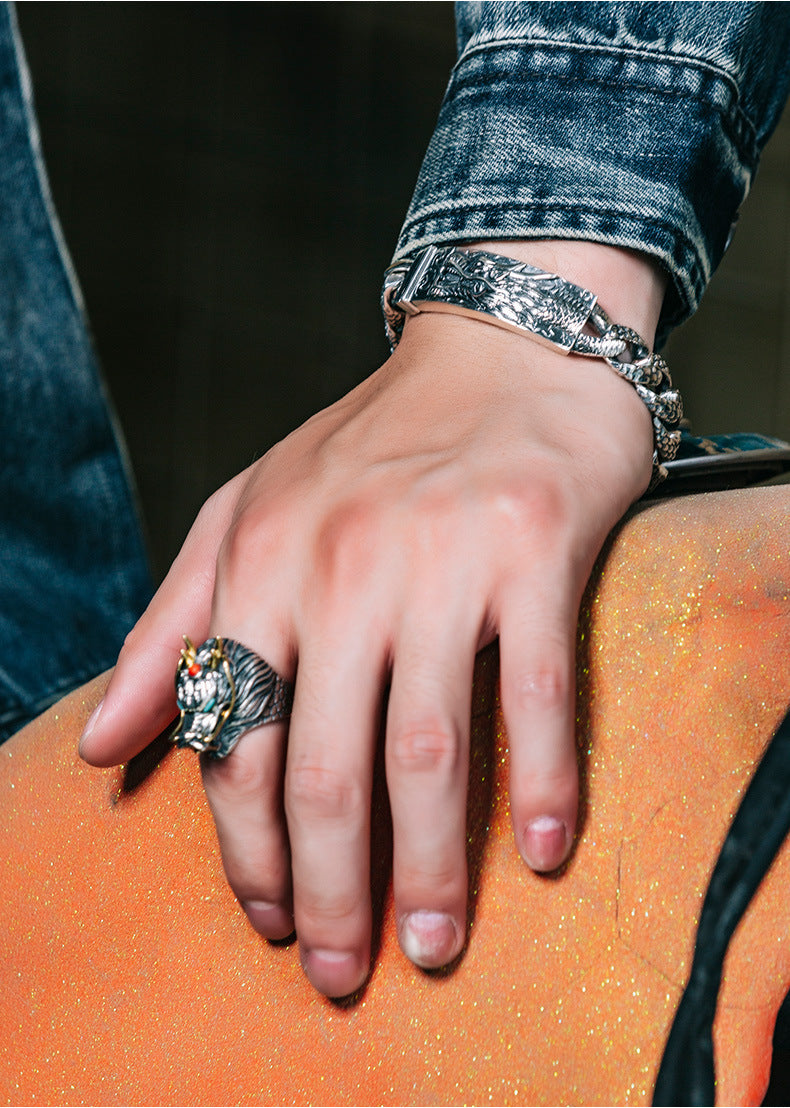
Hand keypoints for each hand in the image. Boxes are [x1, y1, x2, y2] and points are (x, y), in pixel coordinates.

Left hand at [80, 241, 662, 997]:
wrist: (505, 349)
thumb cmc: (375, 444)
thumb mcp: (249, 515)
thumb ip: (175, 628)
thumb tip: (105, 748)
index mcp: (262, 561)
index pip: (232, 736)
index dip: (244, 849)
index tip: (275, 919)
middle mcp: (342, 565)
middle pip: (321, 765)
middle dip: (328, 888)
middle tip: (346, 973)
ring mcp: (442, 559)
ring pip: (425, 749)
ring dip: (428, 866)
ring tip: (432, 945)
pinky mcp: (535, 550)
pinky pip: (534, 691)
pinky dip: (540, 781)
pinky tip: (541, 851)